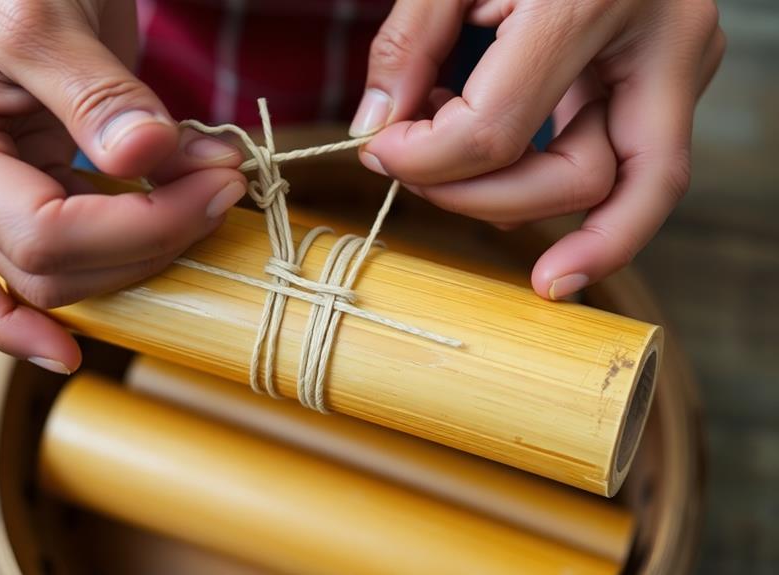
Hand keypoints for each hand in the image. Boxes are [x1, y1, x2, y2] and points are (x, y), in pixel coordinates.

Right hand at [0, 0, 245, 372]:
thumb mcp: (42, 11)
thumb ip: (94, 91)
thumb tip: (145, 156)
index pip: (38, 235)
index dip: (136, 230)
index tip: (216, 187)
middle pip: (45, 276)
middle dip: (144, 250)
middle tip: (221, 190)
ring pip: (55, 285)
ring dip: (141, 259)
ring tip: (208, 196)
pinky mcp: (23, 195)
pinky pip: (61, 262)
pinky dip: (127, 253)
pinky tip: (175, 231)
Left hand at [350, 0, 723, 298]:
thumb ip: (409, 41)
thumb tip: (378, 126)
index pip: (497, 130)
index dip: (424, 160)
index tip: (380, 147)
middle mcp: (663, 39)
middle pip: (582, 182)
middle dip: (486, 203)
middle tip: (420, 183)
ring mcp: (682, 63)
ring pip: (620, 190)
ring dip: (520, 201)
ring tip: (456, 159)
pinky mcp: (674, 79)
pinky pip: (624, 167)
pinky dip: (553, 185)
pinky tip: (496, 174)